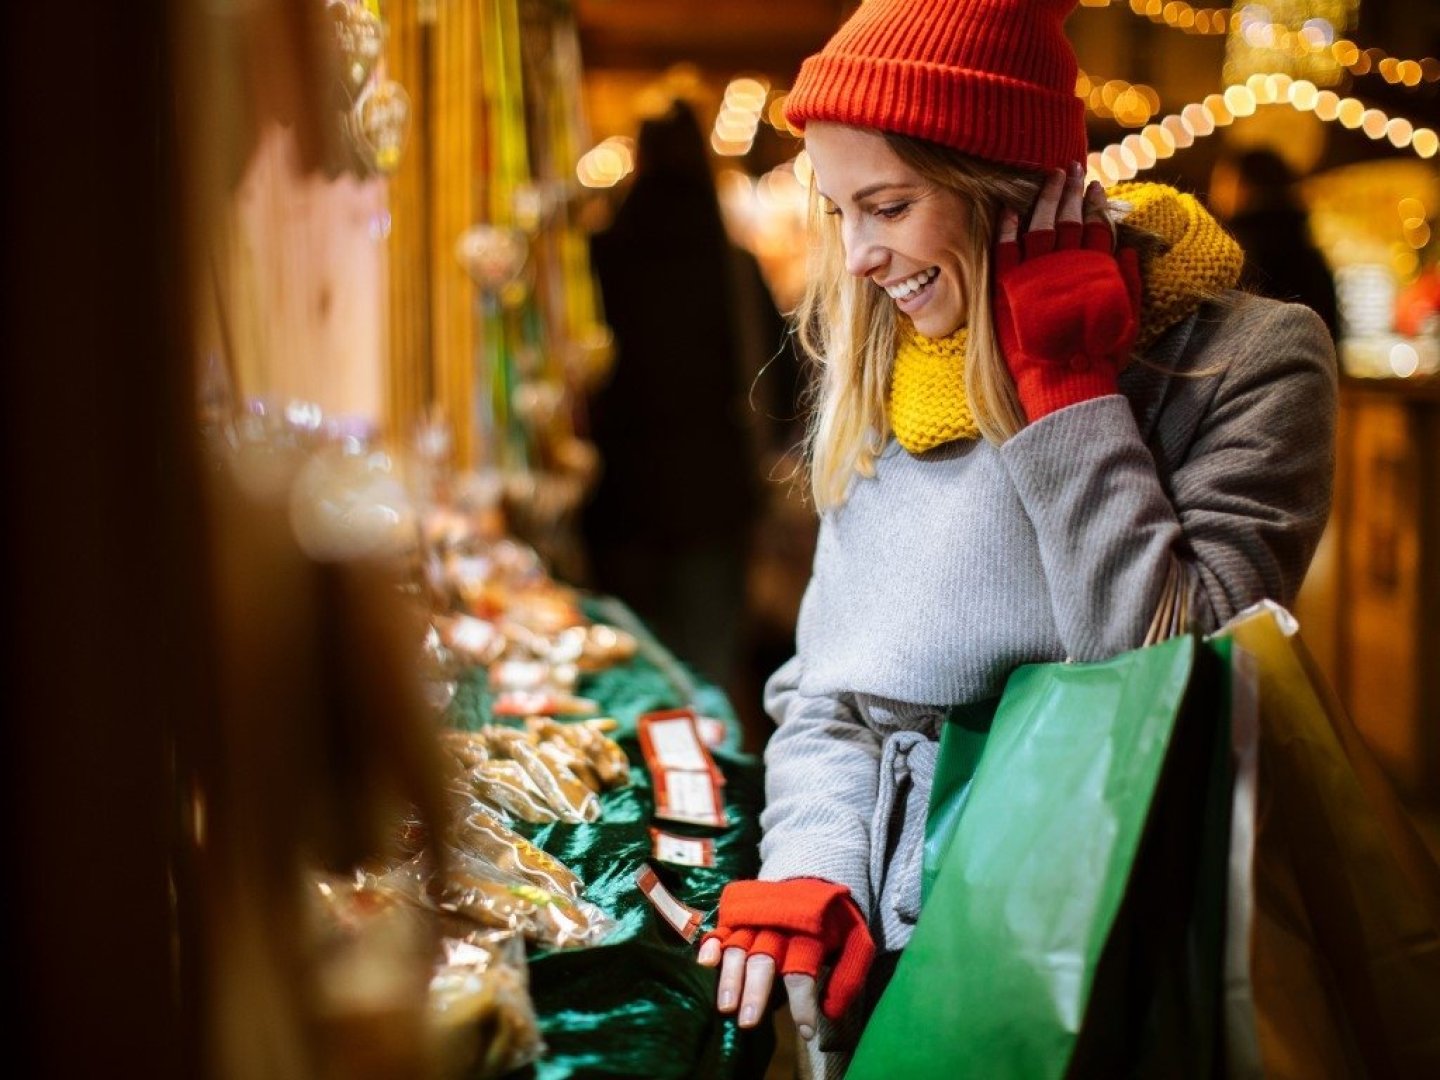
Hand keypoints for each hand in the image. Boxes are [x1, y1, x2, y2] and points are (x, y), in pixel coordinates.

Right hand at [695, 878, 874, 1039]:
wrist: (811, 876)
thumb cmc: (832, 921)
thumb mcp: (855, 942)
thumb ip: (849, 975)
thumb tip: (831, 1012)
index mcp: (810, 932)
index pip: (803, 970)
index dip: (802, 1002)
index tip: (805, 1032)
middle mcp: (778, 925)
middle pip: (764, 960)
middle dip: (755, 991)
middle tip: (748, 1022)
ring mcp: (754, 918)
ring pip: (738, 947)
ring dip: (730, 977)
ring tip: (725, 1007)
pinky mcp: (737, 914)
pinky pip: (720, 928)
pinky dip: (711, 944)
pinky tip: (706, 963)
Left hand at [993, 163, 1141, 421]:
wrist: (1065, 381)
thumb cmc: (1099, 355)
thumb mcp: (1127, 318)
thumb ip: (1129, 280)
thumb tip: (1130, 249)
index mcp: (1095, 268)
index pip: (1096, 225)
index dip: (1095, 204)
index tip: (1094, 186)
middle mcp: (1066, 264)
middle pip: (1068, 218)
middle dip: (1070, 190)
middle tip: (1071, 168)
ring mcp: (1036, 273)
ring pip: (1040, 224)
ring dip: (1045, 197)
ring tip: (1049, 176)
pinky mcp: (1009, 287)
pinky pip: (1006, 249)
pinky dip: (1008, 228)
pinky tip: (1011, 209)